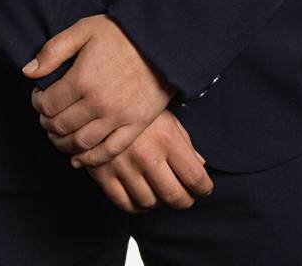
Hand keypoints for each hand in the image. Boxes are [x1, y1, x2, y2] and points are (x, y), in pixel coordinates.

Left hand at [24, 14, 175, 165]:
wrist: (161, 41)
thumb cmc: (120, 33)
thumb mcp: (83, 29)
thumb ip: (53, 50)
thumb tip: (28, 72)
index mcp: (82, 79)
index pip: (48, 105)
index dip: (38, 103)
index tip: (39, 97)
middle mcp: (98, 103)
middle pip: (61, 126)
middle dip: (48, 123)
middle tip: (47, 117)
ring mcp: (118, 118)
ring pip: (80, 143)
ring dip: (63, 144)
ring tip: (58, 136)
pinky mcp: (135, 126)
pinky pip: (108, 152)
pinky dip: (90, 160)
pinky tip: (78, 159)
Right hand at [79, 109, 213, 213]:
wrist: (98, 95)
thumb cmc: (138, 103)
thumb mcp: (166, 115)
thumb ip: (184, 142)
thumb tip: (201, 167)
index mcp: (167, 138)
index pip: (195, 177)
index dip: (203, 188)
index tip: (203, 189)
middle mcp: (147, 155)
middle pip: (174, 196)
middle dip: (185, 201)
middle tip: (186, 197)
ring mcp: (124, 166)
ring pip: (149, 202)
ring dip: (158, 201)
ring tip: (160, 191)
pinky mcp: (103, 173)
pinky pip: (124, 203)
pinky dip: (136, 206)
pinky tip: (141, 196)